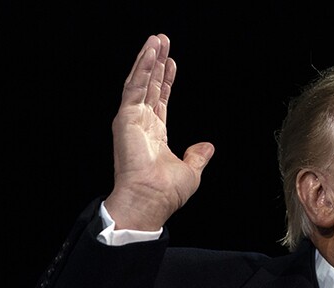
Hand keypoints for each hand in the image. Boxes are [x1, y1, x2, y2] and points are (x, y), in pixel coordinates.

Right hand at [104, 34, 214, 230]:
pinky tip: (150, 54)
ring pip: (140, 82)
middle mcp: (141, 124)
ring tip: (157, 40)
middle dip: (157, 63)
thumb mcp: (190, 171)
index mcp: (154, 135)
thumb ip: (197, 156)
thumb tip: (208, 147)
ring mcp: (132, 120)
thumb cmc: (165, 192)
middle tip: (163, 41)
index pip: (160, 100)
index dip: (166, 81)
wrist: (151, 200)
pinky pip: (134, 88)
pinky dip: (142, 69)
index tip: (172, 63)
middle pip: (150, 86)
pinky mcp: (125, 118)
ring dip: (148, 59)